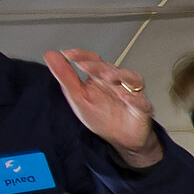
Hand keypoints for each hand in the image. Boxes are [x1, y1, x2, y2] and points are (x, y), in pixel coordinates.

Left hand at [44, 49, 161, 167]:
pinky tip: (127, 98)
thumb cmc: (103, 117)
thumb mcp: (78, 97)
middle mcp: (117, 82)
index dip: (83, 55)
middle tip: (85, 66)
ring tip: (108, 77)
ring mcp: (131, 94)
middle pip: (110, 68)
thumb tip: (51, 56)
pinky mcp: (142, 109)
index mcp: (100, 78)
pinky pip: (142, 102)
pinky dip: (136, 99)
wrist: (122, 140)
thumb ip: (66, 77)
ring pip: (132, 79)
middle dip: (98, 66)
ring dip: (121, 76)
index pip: (94, 60)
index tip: (68, 54)